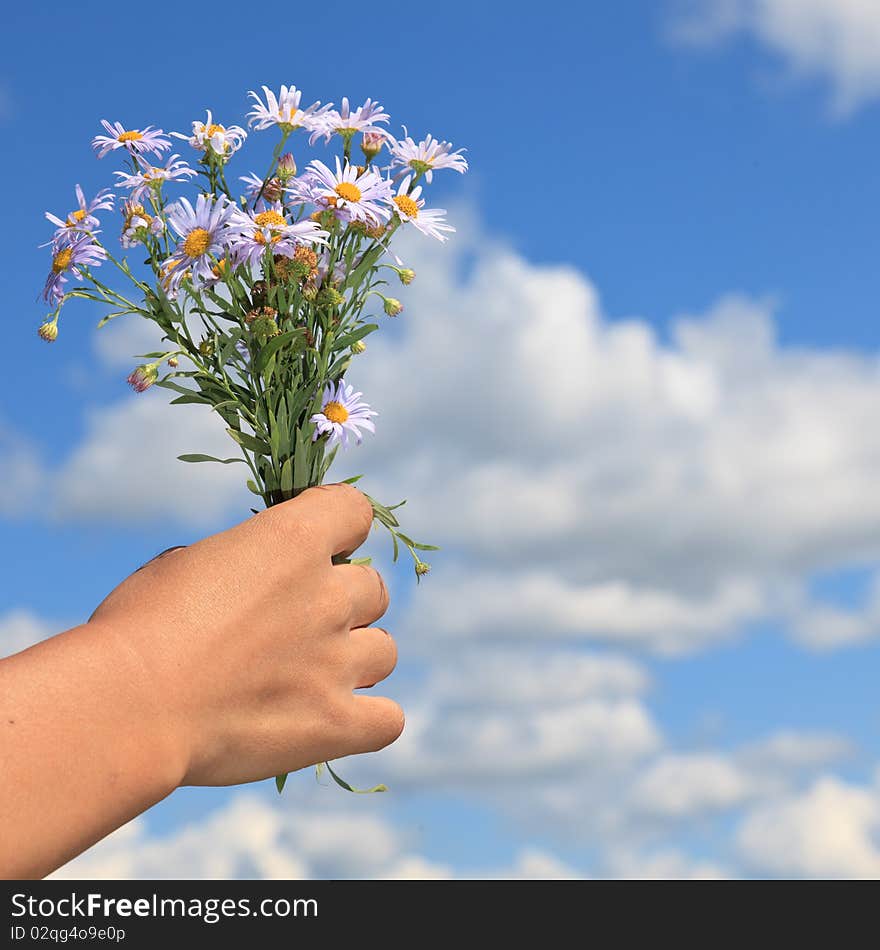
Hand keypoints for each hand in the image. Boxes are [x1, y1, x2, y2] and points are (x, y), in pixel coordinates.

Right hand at [89, 483, 403, 785]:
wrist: (129, 705)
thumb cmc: (138, 626)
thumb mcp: (187, 562)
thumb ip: (243, 562)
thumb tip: (255, 579)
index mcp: (294, 540)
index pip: (355, 510)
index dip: (338, 526)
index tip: (314, 546)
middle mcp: (328, 595)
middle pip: (374, 589)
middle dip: (342, 602)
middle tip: (296, 626)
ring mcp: (338, 661)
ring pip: (385, 651)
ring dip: (356, 658)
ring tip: (310, 677)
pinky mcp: (335, 723)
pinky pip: (388, 719)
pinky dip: (370, 719)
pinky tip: (336, 720)